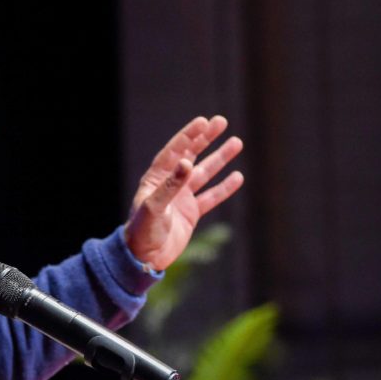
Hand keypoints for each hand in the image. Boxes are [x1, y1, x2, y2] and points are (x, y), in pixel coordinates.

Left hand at [124, 115, 243, 269]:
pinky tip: (237, 176)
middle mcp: (169, 184)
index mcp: (156, 178)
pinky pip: (211, 197)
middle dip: (206, 139)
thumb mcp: (154, 207)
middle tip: (222, 121)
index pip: (174, 151)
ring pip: (204, 173)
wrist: (144, 258)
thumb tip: (186, 161)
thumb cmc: (142, 231)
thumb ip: (171, 185)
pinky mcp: (191, 213)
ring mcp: (181, 198)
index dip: (189, 136)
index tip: (204, 122)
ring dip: (219, 158)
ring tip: (236, 143)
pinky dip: (224, 187)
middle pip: (191, 155)